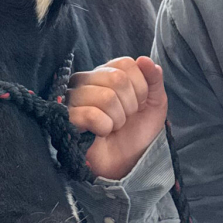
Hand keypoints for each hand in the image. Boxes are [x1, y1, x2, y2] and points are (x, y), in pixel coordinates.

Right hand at [66, 56, 166, 180]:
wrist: (125, 163)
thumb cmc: (136, 132)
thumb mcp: (155, 103)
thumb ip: (153, 79)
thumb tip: (144, 59)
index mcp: (105, 72)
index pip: (125, 64)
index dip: (139, 87)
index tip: (138, 104)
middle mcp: (86, 80)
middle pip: (117, 78)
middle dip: (130, 105)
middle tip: (124, 119)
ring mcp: (73, 98)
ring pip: (106, 97)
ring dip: (118, 119)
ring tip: (113, 127)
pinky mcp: (67, 118)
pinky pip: (91, 114)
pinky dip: (104, 128)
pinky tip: (101, 133)